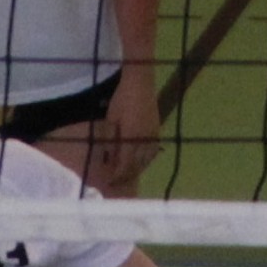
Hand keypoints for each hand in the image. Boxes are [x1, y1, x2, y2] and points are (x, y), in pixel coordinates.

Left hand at [84, 78, 161, 192]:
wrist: (140, 84)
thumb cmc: (121, 99)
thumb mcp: (111, 121)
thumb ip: (111, 141)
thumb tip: (109, 160)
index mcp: (132, 137)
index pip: (125, 164)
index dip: (117, 175)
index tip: (109, 181)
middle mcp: (145, 140)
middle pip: (136, 165)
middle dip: (126, 175)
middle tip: (115, 182)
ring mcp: (153, 137)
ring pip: (145, 161)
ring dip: (135, 169)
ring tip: (125, 174)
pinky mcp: (157, 133)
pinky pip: (152, 153)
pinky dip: (144, 160)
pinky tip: (138, 162)